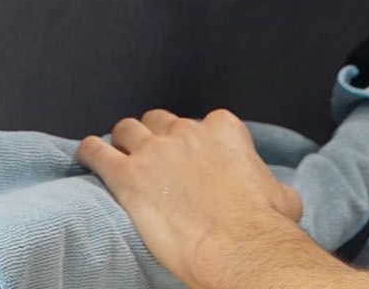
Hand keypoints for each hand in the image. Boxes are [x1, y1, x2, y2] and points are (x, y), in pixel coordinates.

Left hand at [77, 108, 307, 287]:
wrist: (240, 248)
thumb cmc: (263, 227)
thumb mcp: (283, 198)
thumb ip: (272, 185)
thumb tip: (276, 194)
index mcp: (223, 130)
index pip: (201, 123)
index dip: (192, 141)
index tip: (190, 157)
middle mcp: (186, 132)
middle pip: (158, 121)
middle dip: (154, 136)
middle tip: (152, 158)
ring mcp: (154, 151)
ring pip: (126, 130)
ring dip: (122, 141)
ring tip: (118, 154)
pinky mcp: (129, 176)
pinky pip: (97, 153)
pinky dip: (89, 152)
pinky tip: (86, 157)